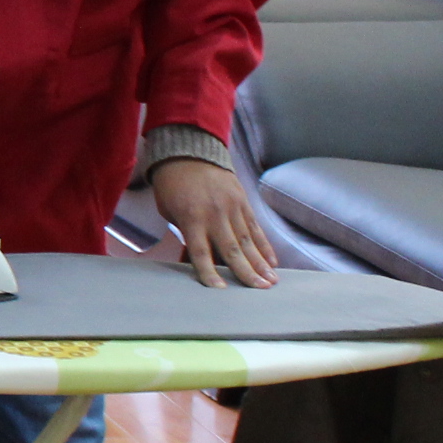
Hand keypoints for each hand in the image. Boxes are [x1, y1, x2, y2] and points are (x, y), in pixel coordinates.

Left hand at [152, 158, 277, 287]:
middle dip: (247, 272)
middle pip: (231, 250)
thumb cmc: (173, 185)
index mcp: (192, 218)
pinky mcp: (242, 202)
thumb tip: (203, 257)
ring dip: (261, 263)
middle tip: (260, 290)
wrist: (189, 152)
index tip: (220, 289)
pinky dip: (264, 245)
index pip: (201, 252)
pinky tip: (272, 261)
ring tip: (271, 281)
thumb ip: (186, 233)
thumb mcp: (169, 211)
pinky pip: (254, 227)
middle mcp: (214, 214)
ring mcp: (231, 207)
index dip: (209, 272)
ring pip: (248, 241)